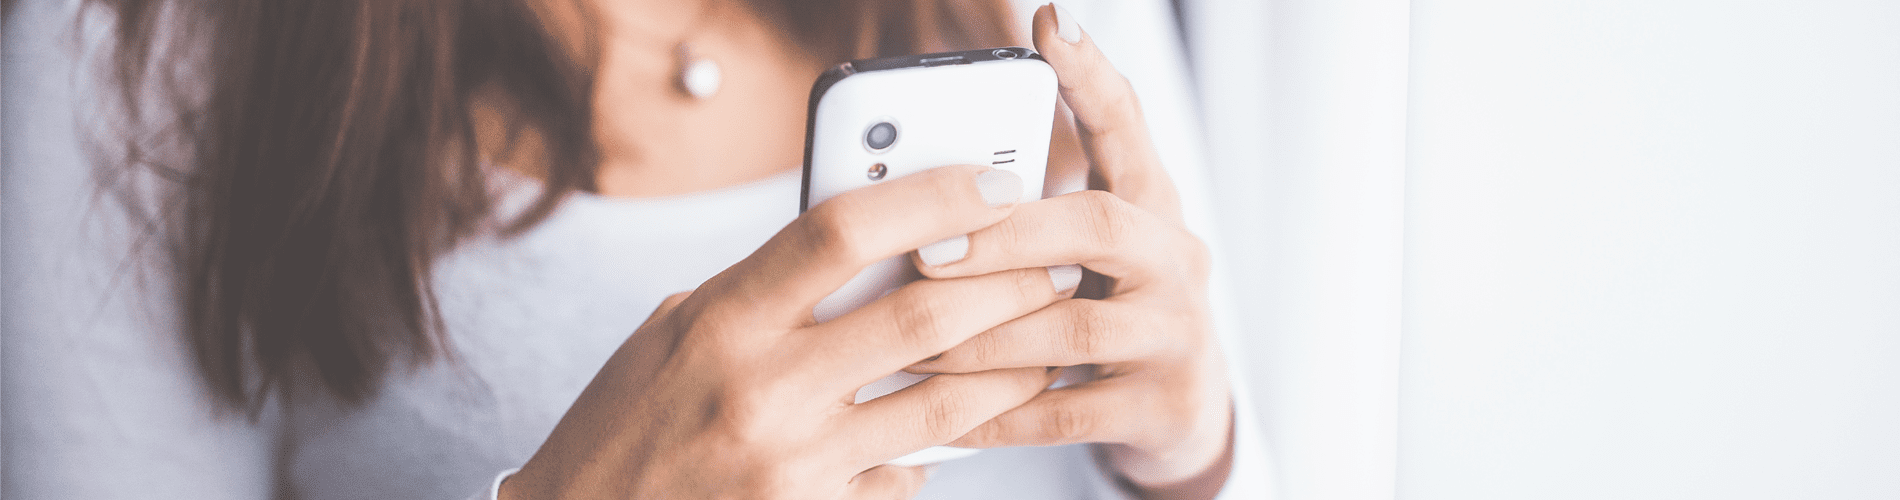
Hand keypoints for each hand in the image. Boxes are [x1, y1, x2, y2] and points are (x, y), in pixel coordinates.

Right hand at [501, 165, 1075, 499]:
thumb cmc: (630, 422)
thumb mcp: (677, 332)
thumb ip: (766, 290)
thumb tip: (870, 247)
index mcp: (722, 319)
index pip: (842, 231)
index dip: (930, 197)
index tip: (990, 184)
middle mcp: (761, 387)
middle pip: (920, 317)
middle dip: (1005, 284)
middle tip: (1048, 266)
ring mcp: (792, 462)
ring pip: (942, 405)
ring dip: (1010, 370)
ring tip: (1043, 344)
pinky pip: (907, 474)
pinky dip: (942, 445)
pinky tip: (967, 424)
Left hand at [904, 5, 1234, 499]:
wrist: (1180, 416)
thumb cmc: (1105, 314)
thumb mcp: (1084, 255)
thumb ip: (1028, 214)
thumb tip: (918, 180)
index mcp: (1150, 205)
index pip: (1126, 126)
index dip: (1091, 76)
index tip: (1050, 22)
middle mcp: (1176, 257)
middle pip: (1097, 222)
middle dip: (1005, 235)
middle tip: (926, 250)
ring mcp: (1178, 332)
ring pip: (1073, 326)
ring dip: (984, 336)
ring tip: (913, 343)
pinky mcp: (1166, 404)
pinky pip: (1068, 411)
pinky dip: (999, 415)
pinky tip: (946, 419)